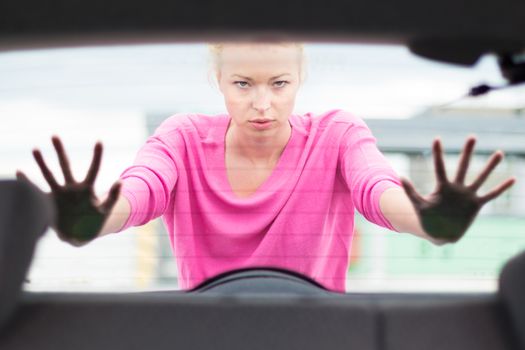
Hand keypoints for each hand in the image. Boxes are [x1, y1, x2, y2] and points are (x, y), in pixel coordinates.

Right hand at [16, 136, 120, 245]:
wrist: (79, 235)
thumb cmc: (94, 222)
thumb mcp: (106, 210)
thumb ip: (113, 197)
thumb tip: (121, 180)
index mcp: (87, 189)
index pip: (93, 169)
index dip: (97, 156)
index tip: (99, 141)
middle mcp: (72, 188)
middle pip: (65, 166)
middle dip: (60, 151)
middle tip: (54, 136)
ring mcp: (59, 194)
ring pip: (49, 175)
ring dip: (42, 163)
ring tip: (36, 149)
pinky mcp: (49, 202)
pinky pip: (36, 191)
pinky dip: (27, 183)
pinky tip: (19, 172)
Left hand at [401, 136, 515, 242]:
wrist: (439, 233)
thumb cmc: (427, 219)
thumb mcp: (418, 205)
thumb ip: (411, 192)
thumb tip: (401, 176)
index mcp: (442, 187)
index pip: (439, 167)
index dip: (438, 154)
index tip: (437, 139)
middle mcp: (456, 188)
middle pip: (462, 166)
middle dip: (467, 152)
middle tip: (472, 136)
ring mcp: (467, 195)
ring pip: (480, 177)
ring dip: (490, 166)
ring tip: (499, 153)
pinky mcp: (476, 205)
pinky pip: (491, 195)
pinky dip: (501, 188)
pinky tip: (512, 179)